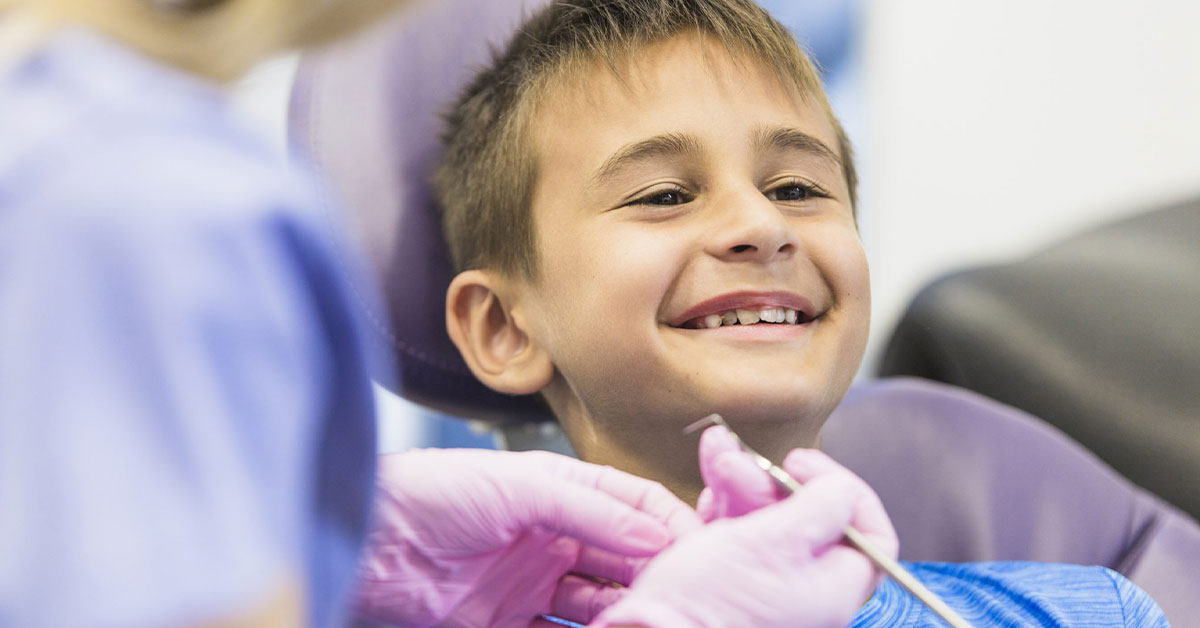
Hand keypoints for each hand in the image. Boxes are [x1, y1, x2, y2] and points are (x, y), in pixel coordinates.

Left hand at [353, 448, 700, 627]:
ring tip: (649, 622)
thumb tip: (656, 534)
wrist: (364, 537)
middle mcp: (553, 536)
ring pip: (598, 605)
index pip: (634, 507)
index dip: (670, 526)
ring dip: (624, 616)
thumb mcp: (521, 487)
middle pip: (623, 560)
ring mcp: (532, 582)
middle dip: (655, 578)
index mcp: (561, 491)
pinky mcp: (505, 623)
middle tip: (682, 599)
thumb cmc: (432, 489)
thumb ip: (591, 510)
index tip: (703, 552)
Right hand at [589, 425, 896, 627]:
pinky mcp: (731, 586)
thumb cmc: (709, 604)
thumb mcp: (771, 542)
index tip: (802, 465)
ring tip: (716, 456)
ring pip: (768, 521)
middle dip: (771, 478)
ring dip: (741, 481)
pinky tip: (707, 491)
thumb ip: (817, 508)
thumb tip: (843, 490)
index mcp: (833, 590)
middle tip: (742, 458)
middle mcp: (805, 593)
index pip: (868, 532)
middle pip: (810, 519)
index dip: (841, 488)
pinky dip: (724, 506)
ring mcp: (766, 589)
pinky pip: (738, 537)